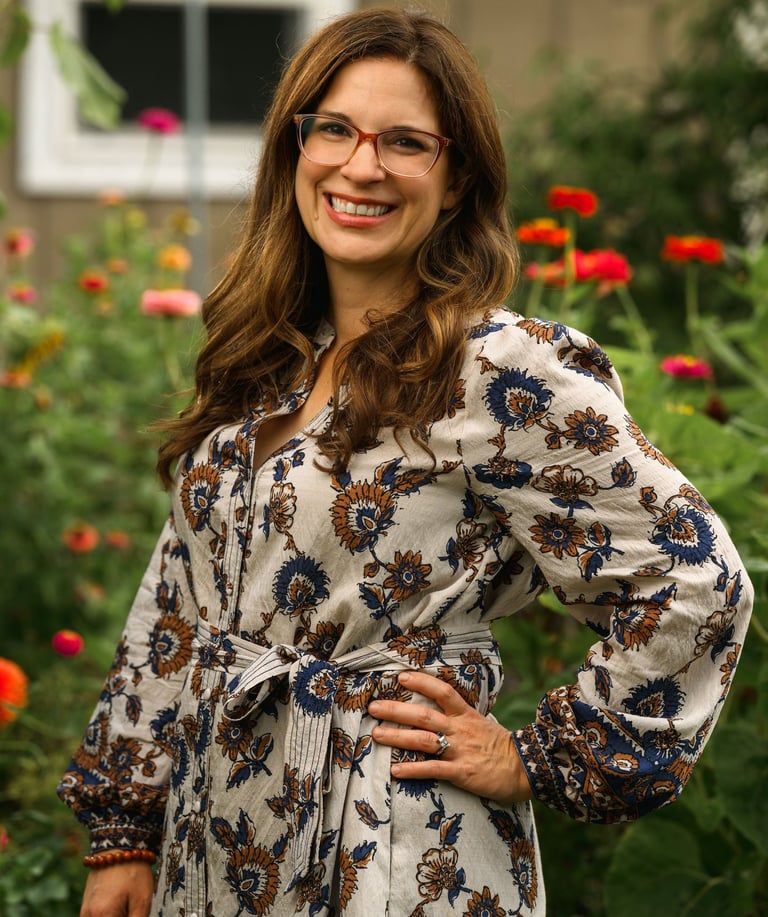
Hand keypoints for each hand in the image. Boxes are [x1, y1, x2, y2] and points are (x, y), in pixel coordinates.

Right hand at [80, 861, 153, 916]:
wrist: (119, 845)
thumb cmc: (133, 871)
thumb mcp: (142, 899)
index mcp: (102, 916)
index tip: (134, 912)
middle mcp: (88, 916)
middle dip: (123, 916)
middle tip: (131, 905)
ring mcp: (84, 911)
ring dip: (115, 916)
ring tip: (127, 903)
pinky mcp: (85, 906)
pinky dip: (109, 915)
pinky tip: (120, 904)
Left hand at [368, 670, 532, 805]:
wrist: (526, 768)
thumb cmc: (501, 747)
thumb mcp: (482, 724)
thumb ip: (461, 718)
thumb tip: (441, 711)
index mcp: (466, 715)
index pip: (442, 692)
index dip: (421, 683)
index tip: (401, 677)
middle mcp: (460, 729)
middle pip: (423, 715)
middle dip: (396, 710)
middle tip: (373, 707)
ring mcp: (460, 750)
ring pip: (423, 740)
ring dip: (397, 737)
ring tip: (376, 734)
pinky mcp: (462, 773)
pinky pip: (433, 770)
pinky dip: (412, 770)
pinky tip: (395, 770)